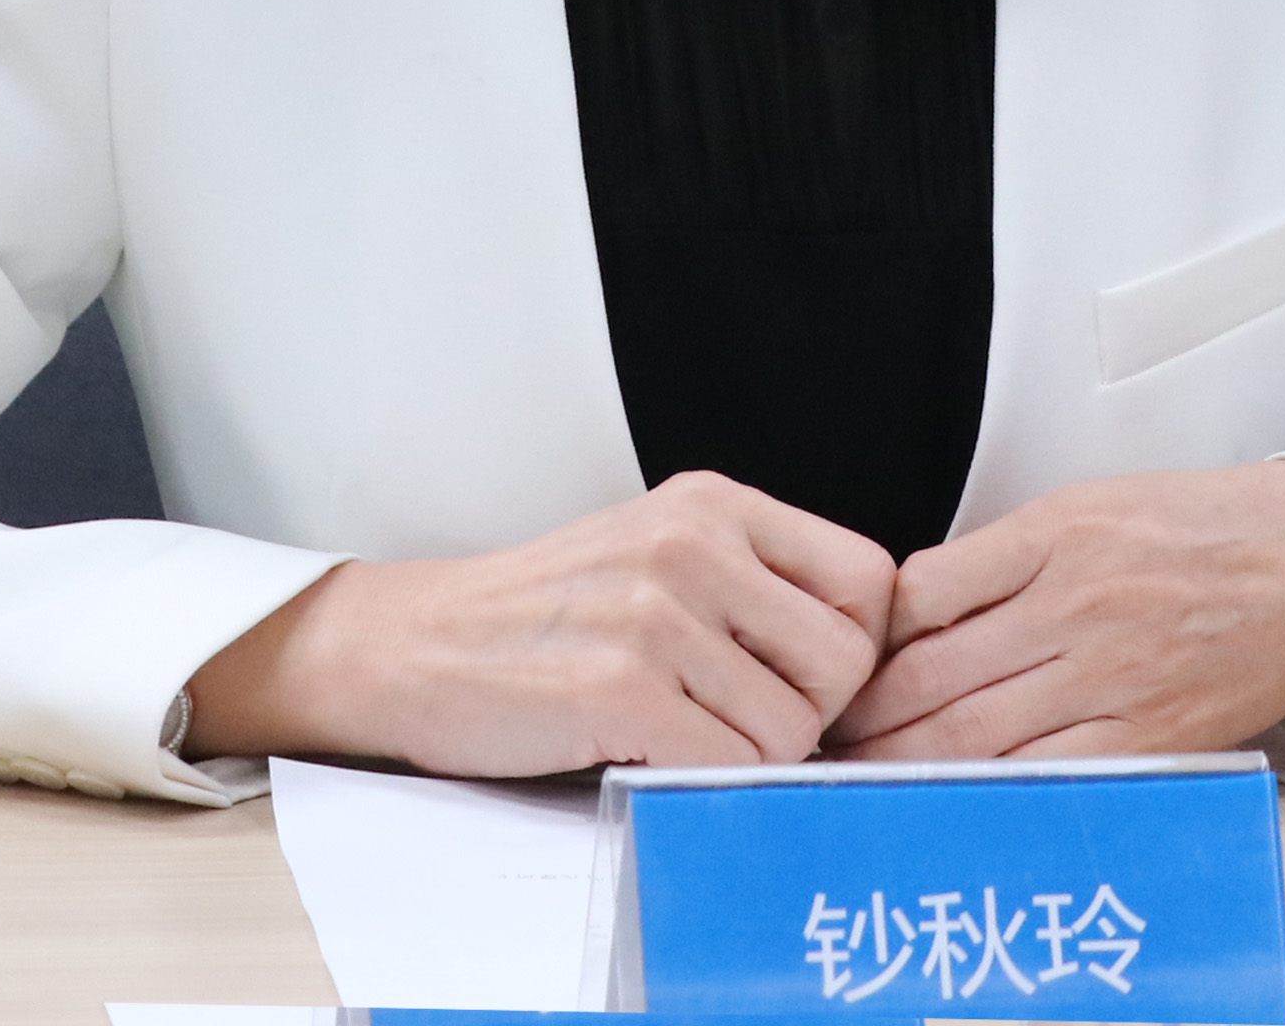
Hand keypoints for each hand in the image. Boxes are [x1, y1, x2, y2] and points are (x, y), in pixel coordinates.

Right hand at [184, 471, 895, 778]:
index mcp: (712, 505)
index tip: (809, 682)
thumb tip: (862, 668)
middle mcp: (692, 544)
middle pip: (847, 660)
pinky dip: (701, 779)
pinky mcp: (622, 687)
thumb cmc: (541, 616)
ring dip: (746, 756)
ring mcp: (656, 613)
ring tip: (678, 732)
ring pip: (792, 726)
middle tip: (740, 720)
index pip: (870, 579)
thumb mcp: (656, 553)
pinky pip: (729, 764)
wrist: (414, 645)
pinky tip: (646, 751)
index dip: (857, 650)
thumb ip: (751, 583)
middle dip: (810, 714)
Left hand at [827, 459, 1284, 760]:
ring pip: (973, 736)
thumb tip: (914, 605)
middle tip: (824, 731)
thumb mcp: (1086, 503)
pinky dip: (983, 788)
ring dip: (903, 762)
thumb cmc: (1195, 530)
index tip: (842, 655)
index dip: (868, 634)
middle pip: (931, 677)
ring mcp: (1108, 680)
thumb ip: (1000, 552)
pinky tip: (947, 794)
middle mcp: (1074, 609)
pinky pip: (1041, 775)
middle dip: (865, 714)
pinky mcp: (1143, 739)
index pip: (922, 591)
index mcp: (1053, 537)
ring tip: (860, 772)